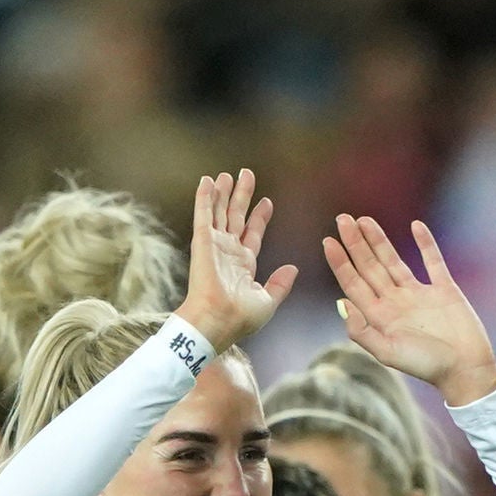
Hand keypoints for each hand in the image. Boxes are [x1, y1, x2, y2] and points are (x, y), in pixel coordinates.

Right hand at [173, 170, 295, 353]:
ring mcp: (214, 245)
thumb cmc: (240, 318)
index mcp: (244, 265)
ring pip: (220, 211)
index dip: (259, 217)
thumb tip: (293, 268)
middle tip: (246, 175)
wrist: (218, 320)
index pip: (253, 233)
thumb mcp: (268, 301)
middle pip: (236, 216)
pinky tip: (206, 181)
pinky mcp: (202, 241)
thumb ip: (280, 284)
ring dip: (223, 193)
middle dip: (242, 196)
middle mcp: (228, 252)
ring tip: (226, 175)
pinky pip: (203, 214)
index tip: (267, 202)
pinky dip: (204, 198)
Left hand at [322, 215, 495, 404]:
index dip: (341, 263)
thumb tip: (342, 304)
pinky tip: (415, 226)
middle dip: (355, 244)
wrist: (465, 369)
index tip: (328, 241)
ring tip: (364, 220)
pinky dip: (425, 243)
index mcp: (381, 317)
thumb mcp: (389, 354)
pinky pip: (433, 261)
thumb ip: (363, 332)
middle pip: (370, 267)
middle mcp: (396, 303)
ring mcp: (419, 294)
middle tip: (342, 219)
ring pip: (394, 260)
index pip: (354, 284)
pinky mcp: (444, 290)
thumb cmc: (427, 366)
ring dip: (379, 240)